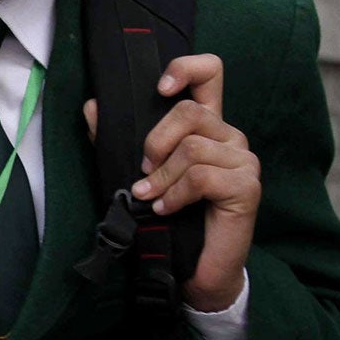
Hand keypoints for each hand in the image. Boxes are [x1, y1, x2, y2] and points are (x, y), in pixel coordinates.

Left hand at [80, 52, 258, 312]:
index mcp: (207, 126)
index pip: (210, 72)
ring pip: (193, 147)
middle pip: (190, 111)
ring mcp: (243, 160)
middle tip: (143, 172)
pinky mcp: (246, 186)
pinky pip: (201, 176)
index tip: (160, 88)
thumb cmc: (169, 219)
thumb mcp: (137, 173)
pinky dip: (175, 194)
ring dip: (161, 177)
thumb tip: (92, 107)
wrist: (195, 270)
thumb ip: (117, 139)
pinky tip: (165, 210)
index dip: (185, 68)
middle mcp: (229, 137)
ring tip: (151, 198)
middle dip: (155, 141)